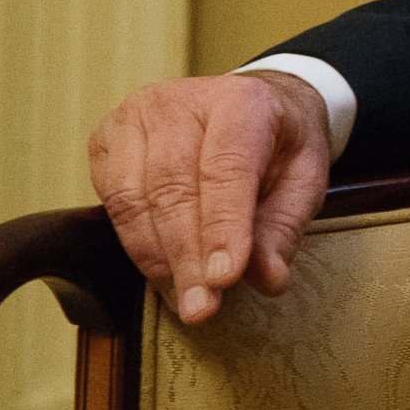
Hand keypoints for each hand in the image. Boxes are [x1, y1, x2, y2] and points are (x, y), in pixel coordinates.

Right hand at [87, 72, 332, 324]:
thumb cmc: (278, 145)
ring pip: (134, 200)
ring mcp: (135, 117)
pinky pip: (112, 202)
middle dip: (187, 258)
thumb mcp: (303, 180)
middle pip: (173, 189)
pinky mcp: (106, 139)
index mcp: (241, 101)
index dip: (222, 229)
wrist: (250, 106)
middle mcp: (179, 101)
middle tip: (201, 308)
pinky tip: (163, 271)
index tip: (224, 279)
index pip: (226, 169)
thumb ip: (283, 228)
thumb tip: (267, 278)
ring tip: (185, 298)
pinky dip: (136, 244)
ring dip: (158, 259)